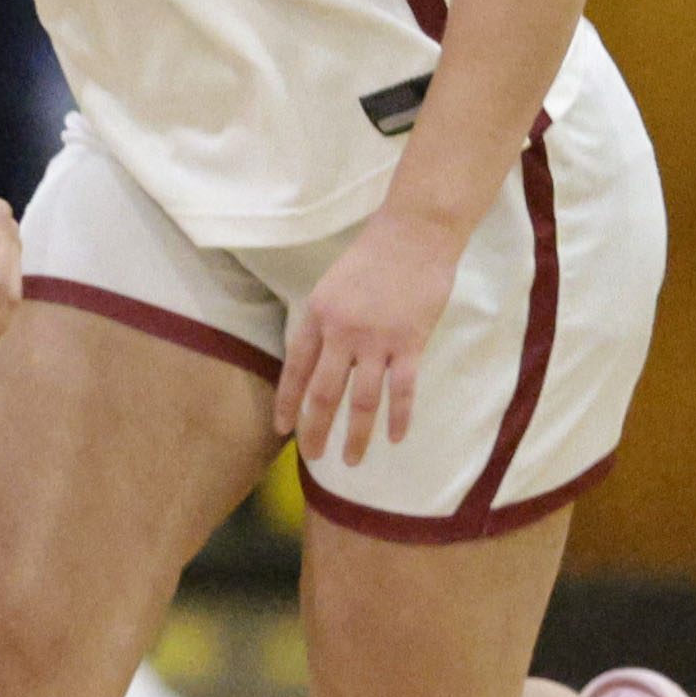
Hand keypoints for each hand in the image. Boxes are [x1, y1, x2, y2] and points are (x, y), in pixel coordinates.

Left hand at [277, 205, 463, 466]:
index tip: (283, 429)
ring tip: (351, 461)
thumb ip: (322, 326)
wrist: (413, 235)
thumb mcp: (330, 289)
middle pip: (322, 393)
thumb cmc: (372, 259)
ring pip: (360, 400)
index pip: (294, 370)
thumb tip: (315, 364)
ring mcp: (376, 340)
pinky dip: (398, 417)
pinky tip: (395, 438)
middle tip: (312, 457)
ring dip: (355, 435)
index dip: (287, 403)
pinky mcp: (409, 343)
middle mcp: (340, 333)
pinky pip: (402, 389)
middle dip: (314, 429)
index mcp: (316, 318)